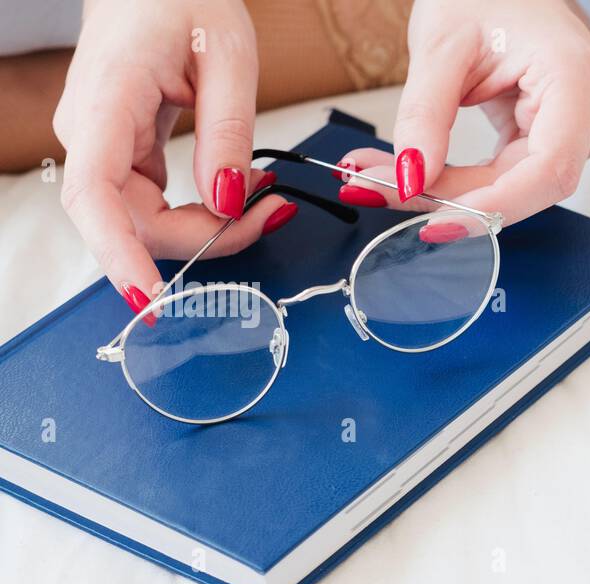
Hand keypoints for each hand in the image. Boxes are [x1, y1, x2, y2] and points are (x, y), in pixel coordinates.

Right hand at [54, 0, 289, 312]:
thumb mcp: (229, 55)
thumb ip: (229, 130)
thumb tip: (227, 202)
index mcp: (105, 103)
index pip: (95, 197)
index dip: (120, 255)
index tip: (149, 298)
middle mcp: (91, 134)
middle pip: (133, 223)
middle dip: (206, 237)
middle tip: (272, 214)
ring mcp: (103, 148)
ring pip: (148, 222)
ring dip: (211, 227)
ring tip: (267, 196)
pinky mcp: (123, 155)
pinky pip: (159, 204)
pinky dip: (206, 210)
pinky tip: (243, 189)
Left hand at [333, 0, 589, 225]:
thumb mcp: (441, 44)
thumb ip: (425, 114)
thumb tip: (410, 178)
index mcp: (575, 78)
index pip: (549, 169)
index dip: (496, 205)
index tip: (438, 220)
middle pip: (525, 184)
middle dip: (451, 196)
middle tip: (375, 188)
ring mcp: (578, 129)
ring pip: (512, 187)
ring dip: (447, 190)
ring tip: (379, 176)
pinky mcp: (553, 138)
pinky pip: (507, 176)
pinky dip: (458, 179)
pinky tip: (415, 173)